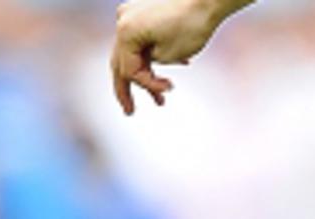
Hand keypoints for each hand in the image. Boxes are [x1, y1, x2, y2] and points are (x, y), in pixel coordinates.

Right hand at [111, 0, 221, 114]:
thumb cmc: (192, 24)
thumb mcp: (169, 55)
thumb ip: (149, 65)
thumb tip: (144, 65)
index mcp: (125, 32)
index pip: (128, 69)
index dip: (147, 85)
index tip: (168, 91)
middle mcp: (123, 20)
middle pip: (122, 60)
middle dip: (128, 88)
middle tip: (130, 111)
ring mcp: (133, 13)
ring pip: (135, 50)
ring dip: (148, 72)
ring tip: (163, 96)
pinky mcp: (145, 10)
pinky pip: (144, 38)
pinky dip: (155, 55)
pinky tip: (179, 64)